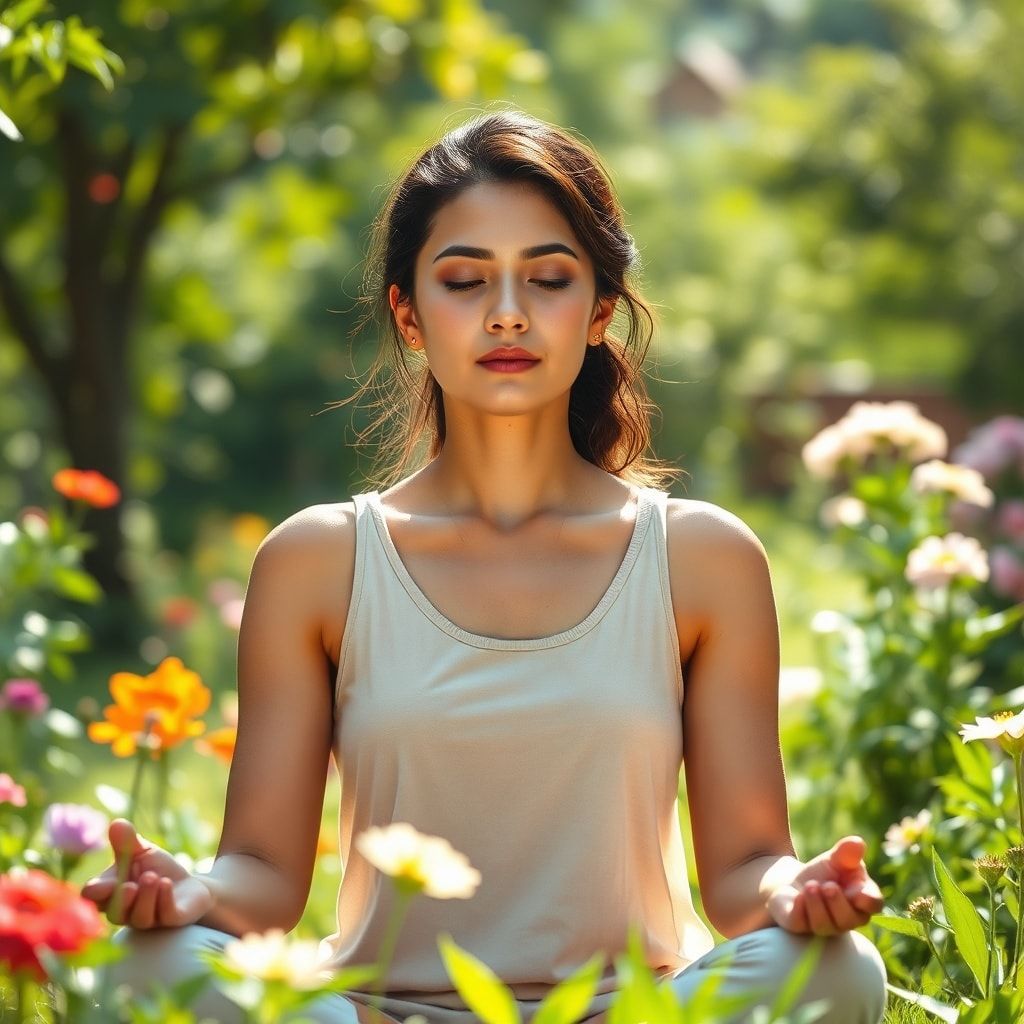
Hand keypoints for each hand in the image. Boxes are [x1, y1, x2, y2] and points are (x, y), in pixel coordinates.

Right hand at [81, 818, 213, 928]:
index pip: (95, 898)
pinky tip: (166, 884)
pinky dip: (164, 899)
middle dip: (120, 900)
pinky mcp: (172, 920)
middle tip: (129, 886)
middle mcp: (127, 912)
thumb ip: (127, 842)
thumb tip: (116, 822)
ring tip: (153, 877)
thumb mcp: (143, 853)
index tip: (99, 885)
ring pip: (141, 917)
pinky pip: (165, 915)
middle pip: (115, 913)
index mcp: (113, 894)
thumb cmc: (159, 870)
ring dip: (146, 896)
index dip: (95, 892)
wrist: (190, 886)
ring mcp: (150, 919)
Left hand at [765, 835, 883, 935]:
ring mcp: (822, 925)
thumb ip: (847, 853)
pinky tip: (798, 897)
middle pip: (849, 920)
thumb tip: (857, 843)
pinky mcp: (799, 925)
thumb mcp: (836, 859)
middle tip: (828, 885)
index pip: (873, 904)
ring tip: (810, 886)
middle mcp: (845, 918)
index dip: (868, 900)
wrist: (795, 881)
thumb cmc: (825, 872)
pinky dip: (799, 910)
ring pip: (824, 925)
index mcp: (861, 899)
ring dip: (817, 904)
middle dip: (838, 902)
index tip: (858, 891)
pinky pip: (800, 924)